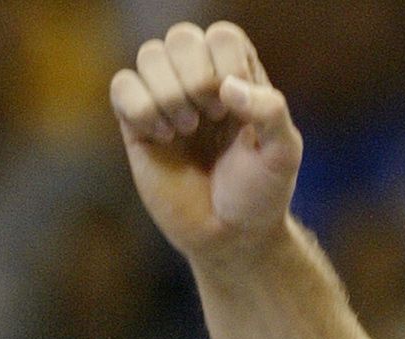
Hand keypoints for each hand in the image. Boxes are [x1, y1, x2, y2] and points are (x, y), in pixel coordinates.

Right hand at [110, 22, 301, 260]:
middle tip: (211, 117)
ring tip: (186, 130)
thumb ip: (271, 111)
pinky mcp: (137, 123)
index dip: (225, 65)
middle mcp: (201, 82)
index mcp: (240, 79)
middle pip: (182, 36)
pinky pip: (121, 85)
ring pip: (149, 55)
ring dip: (169, 92)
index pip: (223, 36)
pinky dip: (141, 107)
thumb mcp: (282, 153)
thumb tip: (226, 86)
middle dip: (196, 76)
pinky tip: (162, 136)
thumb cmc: (260, 193)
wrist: (229, 236)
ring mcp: (167, 100)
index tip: (234, 108)